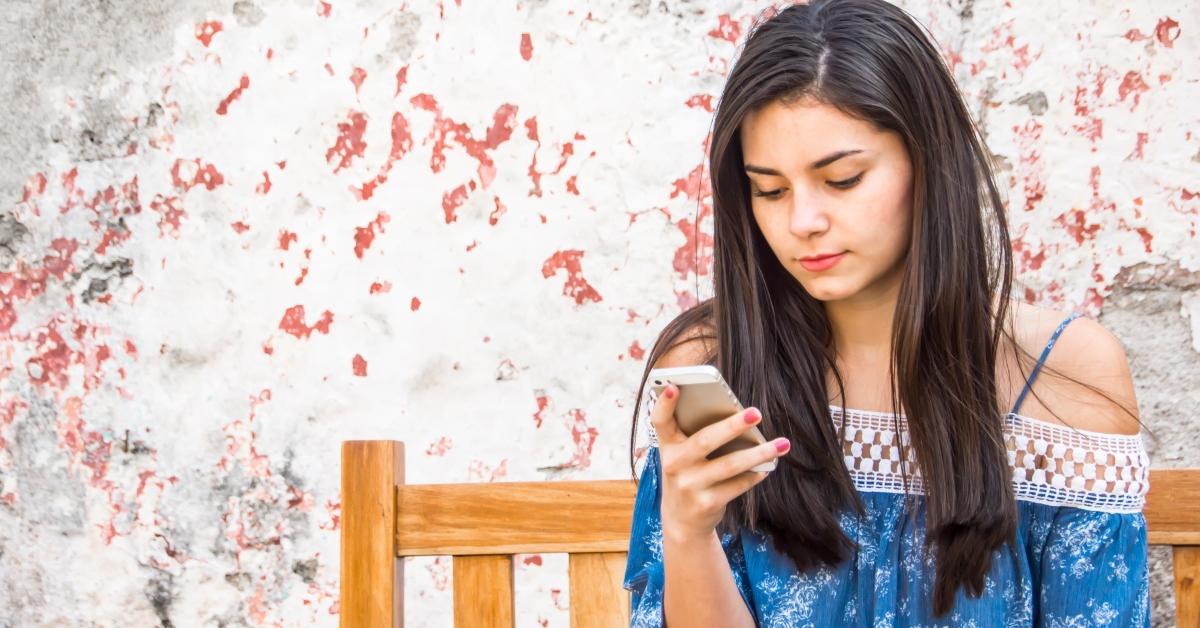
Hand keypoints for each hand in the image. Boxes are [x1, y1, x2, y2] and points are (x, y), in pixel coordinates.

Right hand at [649, 384, 790, 542]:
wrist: (682, 521)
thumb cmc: (688, 475)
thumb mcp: (683, 456)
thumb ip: (697, 435)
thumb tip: (740, 417)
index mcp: (667, 446)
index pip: (660, 421)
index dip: (664, 404)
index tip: (673, 387)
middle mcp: (674, 465)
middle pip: (705, 440)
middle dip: (732, 425)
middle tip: (756, 413)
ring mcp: (690, 485)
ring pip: (730, 464)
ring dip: (759, 453)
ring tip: (781, 444)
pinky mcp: (706, 503)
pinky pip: (738, 485)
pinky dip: (754, 474)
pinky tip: (767, 467)